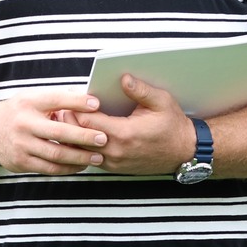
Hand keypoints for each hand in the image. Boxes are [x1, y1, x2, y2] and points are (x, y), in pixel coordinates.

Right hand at [0, 89, 110, 174]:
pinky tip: (81, 165)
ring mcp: (21, 145)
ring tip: (98, 156)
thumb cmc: (19, 113)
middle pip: (58, 132)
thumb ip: (57, 100)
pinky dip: (68, 168)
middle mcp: (23, 123)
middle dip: (84, 137)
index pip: (55, 100)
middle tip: (103, 138)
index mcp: (28, 103)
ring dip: (80, 157)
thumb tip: (91, 100)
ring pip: (56, 154)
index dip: (77, 102)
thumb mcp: (32, 99)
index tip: (97, 104)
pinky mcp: (21, 162)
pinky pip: (49, 168)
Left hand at [69, 75, 195, 174]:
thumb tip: (123, 78)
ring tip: (68, 120)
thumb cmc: (173, 126)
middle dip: (69, 122)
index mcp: (124, 133)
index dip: (75, 109)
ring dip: (73, 136)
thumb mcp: (161, 102)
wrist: (185, 152)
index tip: (70, 99)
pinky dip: (82, 147)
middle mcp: (116, 151)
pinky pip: (89, 158)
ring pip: (81, 151)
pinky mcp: (114, 168)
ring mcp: (114, 162)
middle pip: (78, 137)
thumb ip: (141, 90)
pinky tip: (80, 134)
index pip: (86, 122)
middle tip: (61, 108)